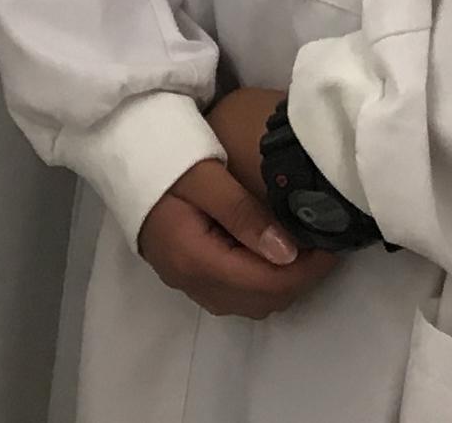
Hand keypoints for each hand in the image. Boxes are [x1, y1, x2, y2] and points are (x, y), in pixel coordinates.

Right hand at [135, 158, 336, 322]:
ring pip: (249, 303)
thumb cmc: (163, 155)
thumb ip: (243, 212)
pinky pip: (235, 293)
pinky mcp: (187, 271)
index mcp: (194, 257)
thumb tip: (287, 252)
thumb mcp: (204, 174)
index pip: (263, 283)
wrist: (119, 148)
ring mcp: (186, 279)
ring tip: (305, 248)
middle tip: (324, 245)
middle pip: (259, 301)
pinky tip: (273, 250)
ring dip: (281, 282)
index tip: (332, 244)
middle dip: (299, 279)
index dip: (305, 270)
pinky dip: (262, 281)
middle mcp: (189, 279)